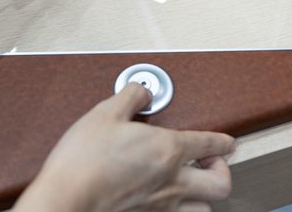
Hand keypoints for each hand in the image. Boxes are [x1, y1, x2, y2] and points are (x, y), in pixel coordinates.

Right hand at [14, 83, 235, 211]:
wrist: (64, 200)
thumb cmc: (82, 161)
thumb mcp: (105, 114)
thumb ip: (130, 96)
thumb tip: (142, 91)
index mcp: (166, 150)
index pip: (210, 144)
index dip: (224, 141)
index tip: (227, 141)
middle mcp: (170, 182)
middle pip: (221, 184)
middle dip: (222, 171)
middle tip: (210, 162)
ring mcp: (159, 206)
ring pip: (204, 208)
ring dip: (203, 193)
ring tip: (191, 181)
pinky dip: (180, 209)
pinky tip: (165, 199)